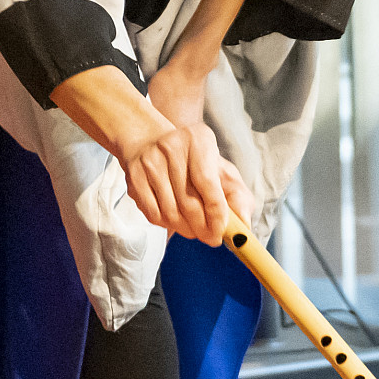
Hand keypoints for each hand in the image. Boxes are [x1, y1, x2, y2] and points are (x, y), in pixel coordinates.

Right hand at [50, 66, 231, 245]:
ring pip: (170, 212)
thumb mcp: (221, 170)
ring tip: (194, 230)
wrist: (151, 142)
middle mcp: (171, 147)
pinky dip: (167, 225)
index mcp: (198, 139)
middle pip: (188, 202)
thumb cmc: (194, 161)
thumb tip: (244, 224)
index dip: (216, 214)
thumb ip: (238, 196)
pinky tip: (175, 221)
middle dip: (203, 228)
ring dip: (186, 230)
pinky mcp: (134, 177)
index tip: (221, 232)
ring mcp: (149, 162)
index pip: (207, 183)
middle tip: (210, 238)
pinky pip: (153, 214)